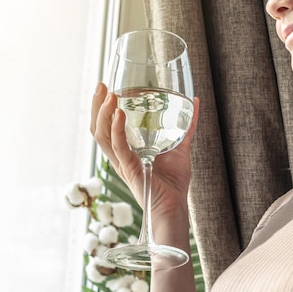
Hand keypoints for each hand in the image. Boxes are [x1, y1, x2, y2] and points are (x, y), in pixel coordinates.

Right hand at [90, 83, 198, 223]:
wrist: (174, 206)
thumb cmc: (174, 182)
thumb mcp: (180, 146)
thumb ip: (187, 126)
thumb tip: (196, 101)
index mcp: (126, 151)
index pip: (105, 127)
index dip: (101, 108)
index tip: (106, 89)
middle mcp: (119, 156)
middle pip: (98, 128)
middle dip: (96, 106)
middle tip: (101, 86)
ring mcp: (122, 162)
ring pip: (102, 135)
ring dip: (102, 113)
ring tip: (108, 95)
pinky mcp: (130, 168)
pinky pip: (118, 146)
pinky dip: (116, 129)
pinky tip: (118, 113)